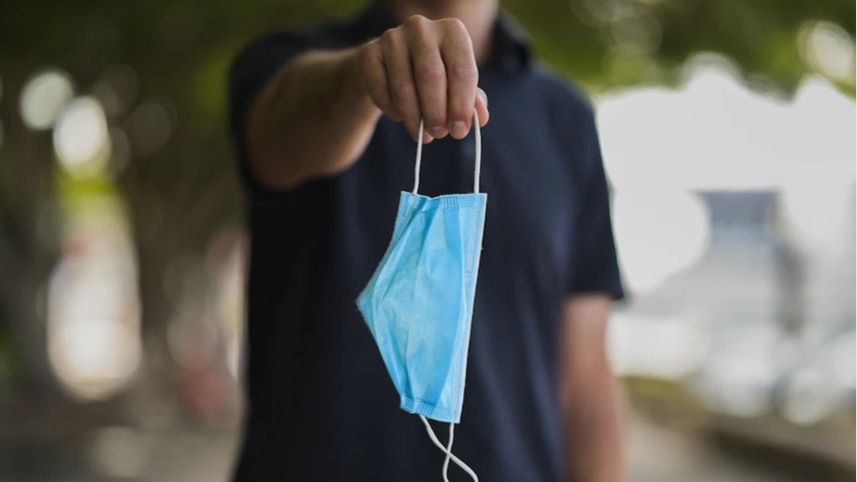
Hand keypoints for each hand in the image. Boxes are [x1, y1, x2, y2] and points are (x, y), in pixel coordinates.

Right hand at [357, 15, 489, 142]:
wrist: (391, 67)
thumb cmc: (433, 78)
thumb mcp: (457, 86)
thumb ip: (472, 101)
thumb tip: (479, 118)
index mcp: (452, 31)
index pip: (462, 70)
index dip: (462, 105)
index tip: (459, 131)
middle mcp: (422, 28)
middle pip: (432, 76)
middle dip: (436, 113)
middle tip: (438, 134)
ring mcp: (393, 37)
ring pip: (404, 87)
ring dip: (414, 118)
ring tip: (421, 134)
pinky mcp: (370, 52)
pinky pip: (380, 90)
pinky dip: (391, 110)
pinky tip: (399, 115)